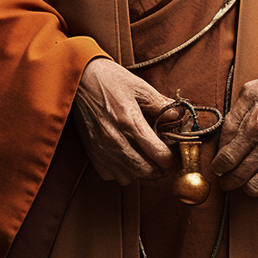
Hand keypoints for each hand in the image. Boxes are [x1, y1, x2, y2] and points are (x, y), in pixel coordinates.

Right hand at [73, 56, 174, 185]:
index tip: (177, 155)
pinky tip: (128, 157)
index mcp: (130, 122)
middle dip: (161, 170)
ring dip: (142, 172)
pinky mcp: (92, 153)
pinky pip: (111, 176)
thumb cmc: (110, 79)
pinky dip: (123, 172)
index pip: (159, 155)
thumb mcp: (140, 87)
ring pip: (129, 178)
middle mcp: (115, 140)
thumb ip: (161, 105)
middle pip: (146, 172)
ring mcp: (102, 149)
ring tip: (147, 158)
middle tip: (166, 160)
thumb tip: (179, 117)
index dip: (173, 160)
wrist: (78, 78)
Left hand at [211, 76, 257, 205]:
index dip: (217, 168)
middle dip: (227, 182)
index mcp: (255, 126)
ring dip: (247, 189)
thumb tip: (221, 140)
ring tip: (246, 183)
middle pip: (238, 176)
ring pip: (256, 188)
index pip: (227, 158)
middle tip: (226, 181)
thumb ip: (234, 114)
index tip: (216, 169)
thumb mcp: (253, 91)